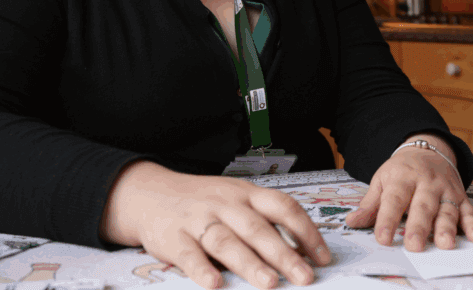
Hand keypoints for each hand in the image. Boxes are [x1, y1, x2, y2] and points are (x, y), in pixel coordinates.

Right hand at [99, 161, 330, 289]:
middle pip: (258, 229)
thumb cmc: (204, 202)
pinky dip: (202, 269)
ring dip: (250, 264)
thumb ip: (265, 223)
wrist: (150, 193)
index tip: (323, 257)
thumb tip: (301, 253)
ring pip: (227, 242)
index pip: (284, 208)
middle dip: (284, 255)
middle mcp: (226, 204)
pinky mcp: (173, 237)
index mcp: (247, 194)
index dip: (306, 232)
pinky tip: (215, 284)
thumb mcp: (237, 201)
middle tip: (305, 277)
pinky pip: (189, 254)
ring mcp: (199, 219)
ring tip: (269, 284)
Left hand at [344, 133, 472, 250]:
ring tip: (445, 244)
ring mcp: (445, 189)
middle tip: (414, 246)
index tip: (383, 238)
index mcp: (402, 177)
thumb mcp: (382, 180)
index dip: (387, 219)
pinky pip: (468, 210)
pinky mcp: (460, 195)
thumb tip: (352, 222)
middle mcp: (426, 183)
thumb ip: (370, 203)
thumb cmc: (402, 170)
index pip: (394, 199)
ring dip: (447, 227)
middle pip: (422, 206)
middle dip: (419, 226)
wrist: (428, 149)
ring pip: (447, 209)